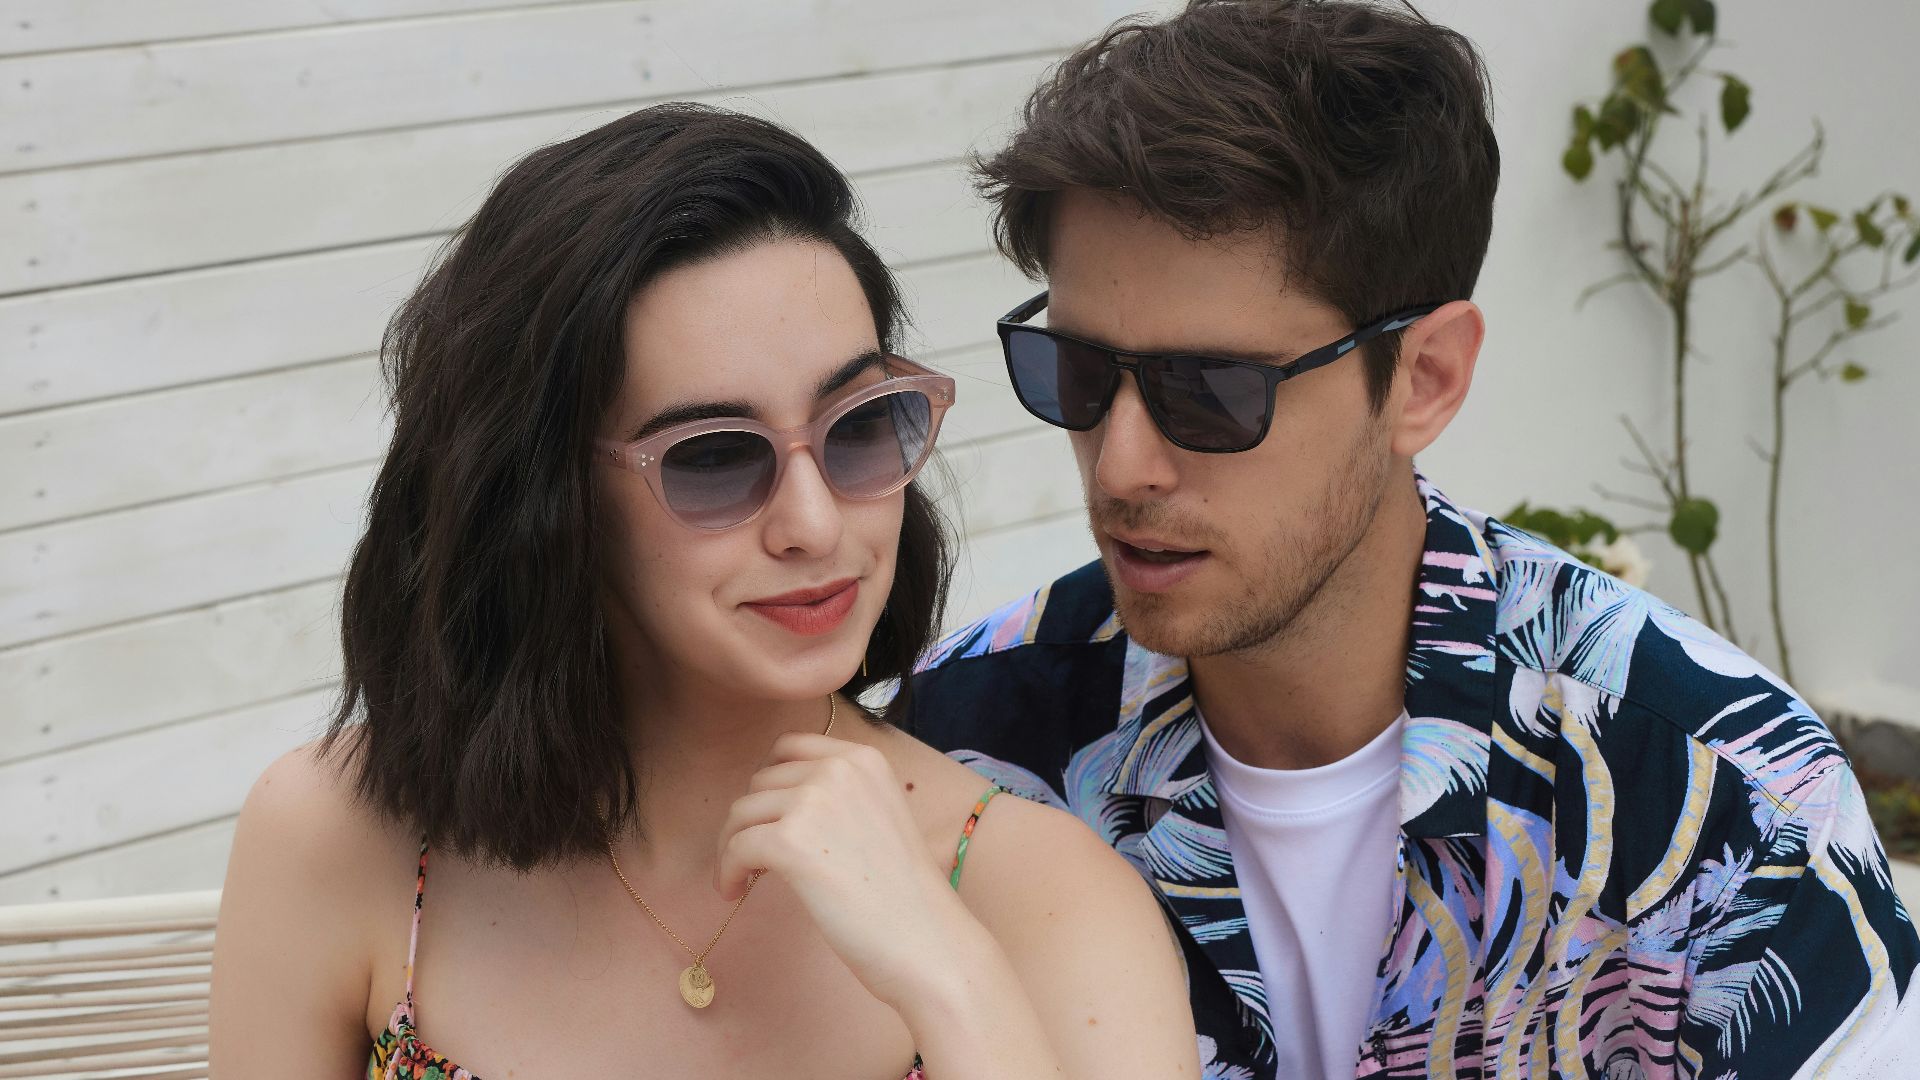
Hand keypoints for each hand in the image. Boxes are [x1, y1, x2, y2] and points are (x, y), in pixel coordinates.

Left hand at [715, 729, 969, 1008]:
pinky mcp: (792, 842)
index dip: (769, 780)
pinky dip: (727, 871)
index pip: (790, 746)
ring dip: (733, 845)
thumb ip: (839, 796)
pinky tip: (735, 891)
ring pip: (742, 812)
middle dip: (751, 818)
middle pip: (760, 781)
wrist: (926, 940)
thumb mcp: (880, 816)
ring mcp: (814, 801)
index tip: (768, 814)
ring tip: (744, 877)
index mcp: (864, 759)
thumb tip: (775, 799)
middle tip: (756, 857)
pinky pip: (736, 847)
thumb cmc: (904, 894)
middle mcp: (839, 769)